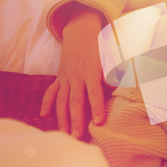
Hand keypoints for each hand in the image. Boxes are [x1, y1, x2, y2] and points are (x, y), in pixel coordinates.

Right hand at [40, 8, 108, 137]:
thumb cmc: (101, 45)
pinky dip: (46, 103)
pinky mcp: (59, 77)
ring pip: (61, 100)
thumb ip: (116, 69)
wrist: (80, 30)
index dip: (97, 108)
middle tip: (78, 137)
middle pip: (75, 101)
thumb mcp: (112, 55)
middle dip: (76, 119)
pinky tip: (44, 116)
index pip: (95, 93)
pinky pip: (51, 91)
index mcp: (92, 72)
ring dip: (62, 118)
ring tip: (65, 133)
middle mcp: (77, 76)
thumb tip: (123, 83)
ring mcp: (66, 77)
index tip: (99, 122)